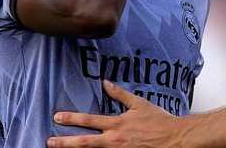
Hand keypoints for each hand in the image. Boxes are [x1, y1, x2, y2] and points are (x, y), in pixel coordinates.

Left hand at [47, 81, 184, 147]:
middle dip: (65, 142)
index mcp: (117, 124)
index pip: (89, 120)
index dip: (72, 118)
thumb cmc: (160, 121)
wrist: (175, 138)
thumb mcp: (139, 103)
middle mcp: (115, 140)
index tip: (57, 117)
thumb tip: (105, 83)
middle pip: (84, 143)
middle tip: (49, 141)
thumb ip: (120, 94)